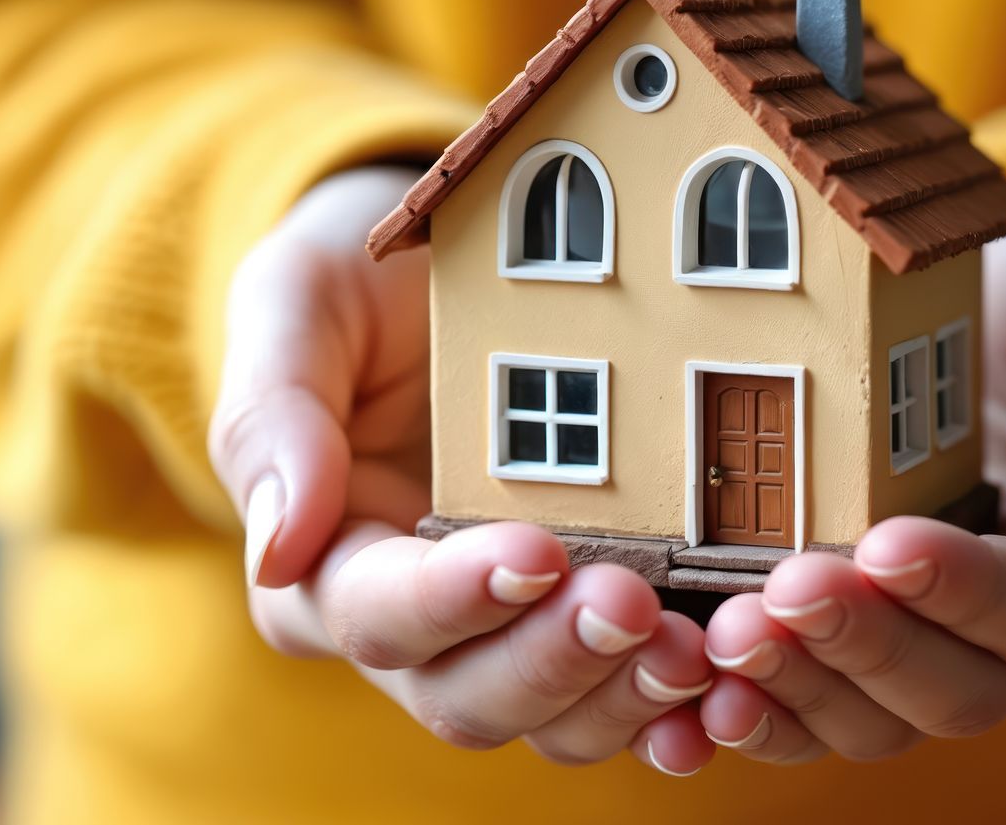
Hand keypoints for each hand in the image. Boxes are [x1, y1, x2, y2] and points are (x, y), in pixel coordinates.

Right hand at [209, 166, 713, 775]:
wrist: (437, 286)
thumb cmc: (352, 289)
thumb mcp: (293, 309)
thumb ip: (275, 415)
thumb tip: (279, 545)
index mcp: (322, 567)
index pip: (376, 613)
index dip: (452, 599)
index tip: (532, 553)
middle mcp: (413, 628)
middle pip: (468, 697)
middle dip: (552, 663)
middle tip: (633, 605)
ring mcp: (505, 634)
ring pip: (555, 720)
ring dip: (624, 700)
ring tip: (696, 653)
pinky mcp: (582, 622)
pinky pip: (624, 694)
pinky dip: (675, 707)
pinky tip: (731, 689)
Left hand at [699, 177, 1005, 761]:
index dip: (967, 591)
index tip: (890, 541)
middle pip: (956, 692)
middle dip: (867, 649)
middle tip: (785, 589)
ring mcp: (930, 632)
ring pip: (874, 717)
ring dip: (799, 691)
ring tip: (726, 635)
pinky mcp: (858, 619)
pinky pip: (809, 697)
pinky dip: (755, 710)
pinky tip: (692, 695)